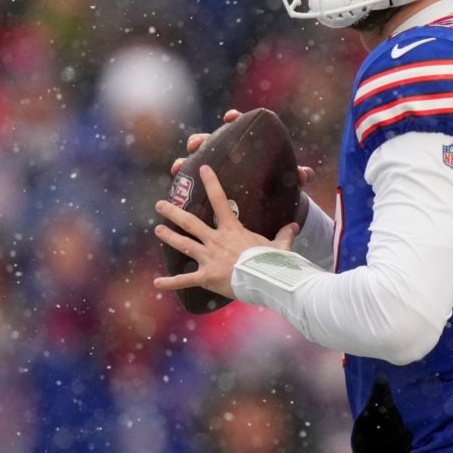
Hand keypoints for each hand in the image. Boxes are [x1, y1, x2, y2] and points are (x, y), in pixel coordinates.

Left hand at [153, 164, 298, 299]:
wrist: (266, 279)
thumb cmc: (273, 261)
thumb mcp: (280, 245)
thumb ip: (284, 234)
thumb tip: (295, 225)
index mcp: (232, 230)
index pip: (220, 200)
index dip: (211, 182)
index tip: (203, 169)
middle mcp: (216, 240)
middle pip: (191, 222)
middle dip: (173, 212)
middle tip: (160, 204)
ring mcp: (209, 258)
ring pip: (184, 244)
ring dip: (169, 237)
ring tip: (158, 230)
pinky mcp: (206, 276)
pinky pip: (185, 279)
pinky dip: (170, 282)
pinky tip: (157, 283)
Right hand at [170, 108, 317, 190]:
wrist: (273, 205)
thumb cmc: (282, 187)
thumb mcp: (290, 182)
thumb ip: (299, 175)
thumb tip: (305, 174)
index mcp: (248, 147)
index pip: (239, 127)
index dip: (234, 118)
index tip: (230, 116)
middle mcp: (229, 154)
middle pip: (211, 141)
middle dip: (201, 140)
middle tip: (195, 144)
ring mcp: (218, 169)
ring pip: (198, 160)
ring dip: (185, 161)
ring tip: (178, 167)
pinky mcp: (211, 186)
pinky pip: (194, 182)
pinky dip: (184, 183)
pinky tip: (176, 187)